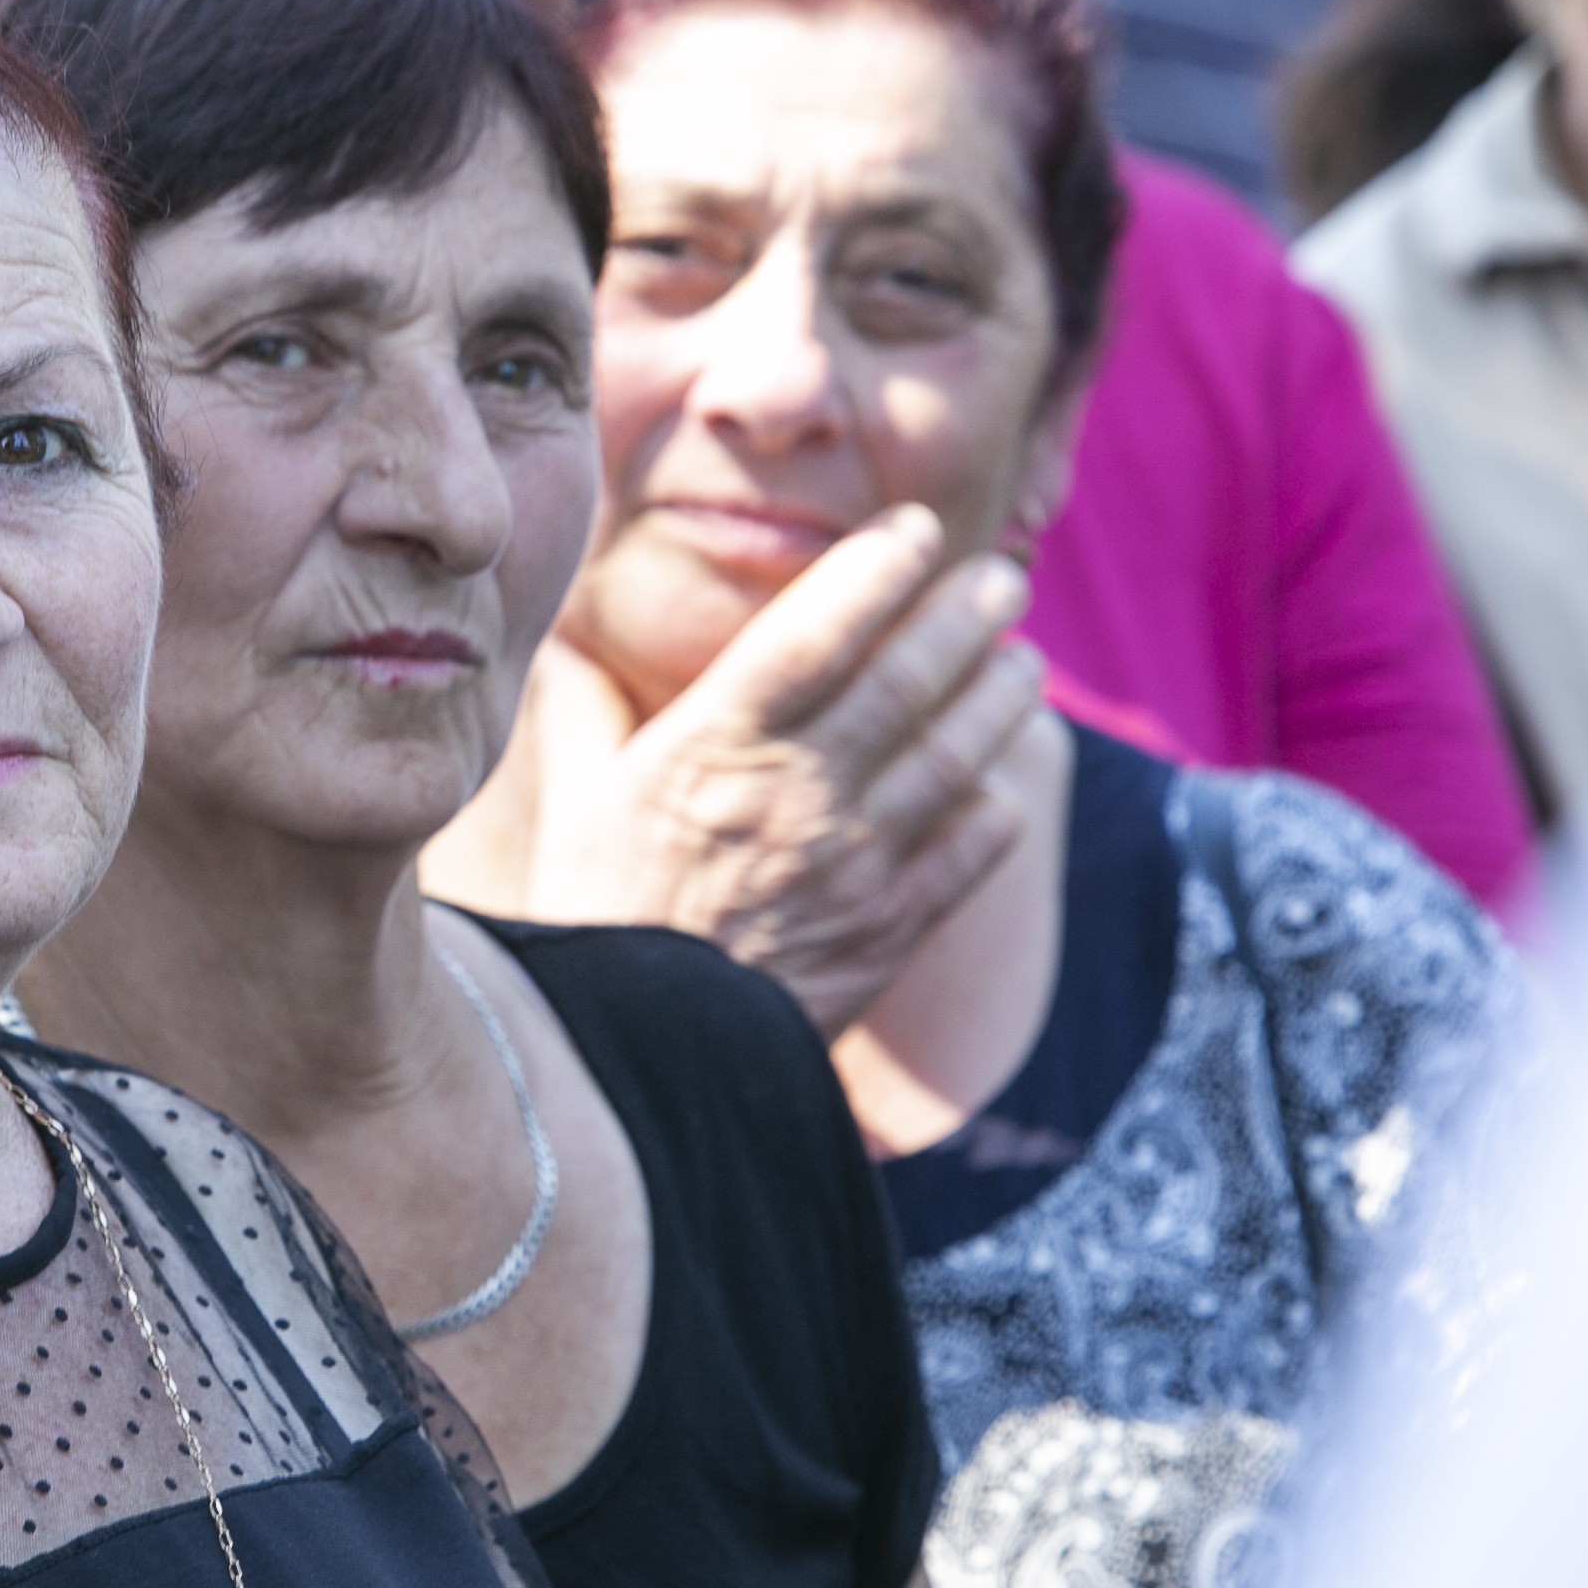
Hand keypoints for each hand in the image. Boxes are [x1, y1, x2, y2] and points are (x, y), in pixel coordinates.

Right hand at [516, 507, 1042, 1033]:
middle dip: (964, 616)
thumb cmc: (598, 917)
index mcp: (714, 748)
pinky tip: (999, 781)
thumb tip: (566, 640)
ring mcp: (855, 864)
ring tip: (1022, 660)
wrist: (645, 1059)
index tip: (914, 528)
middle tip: (1000, 578)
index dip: (874, 570)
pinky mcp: (892, 930)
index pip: (813, 633)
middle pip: (906, 680)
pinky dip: (995, 806)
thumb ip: (583, 712)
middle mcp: (797, 794)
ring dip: (1000, 697)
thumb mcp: (574, 803)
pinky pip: (970, 851)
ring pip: (956, 755)